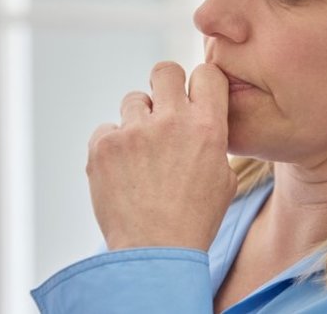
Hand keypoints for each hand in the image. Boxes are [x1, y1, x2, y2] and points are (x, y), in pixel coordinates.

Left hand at [87, 62, 235, 250]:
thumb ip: (213, 141)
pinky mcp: (103, 146)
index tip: (195, 98)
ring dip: (138, 121)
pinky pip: (106, 129)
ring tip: (142, 156)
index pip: (207, 73)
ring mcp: (133, 132)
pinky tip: (122, 172)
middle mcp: (171, 121)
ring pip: (133, 100)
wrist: (155, 255)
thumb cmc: (193, 221)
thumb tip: (202, 121)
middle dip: (165, 86)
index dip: (201, 84)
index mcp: (207, 127)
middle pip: (164, 70)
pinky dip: (113, 147)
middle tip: (163, 113)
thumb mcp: (224, 180)